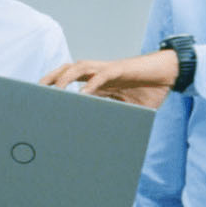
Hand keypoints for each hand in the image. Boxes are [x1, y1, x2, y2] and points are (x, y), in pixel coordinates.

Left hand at [42, 51, 177, 108]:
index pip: (71, 79)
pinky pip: (102, 75)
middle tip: (36, 91)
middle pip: (68, 69)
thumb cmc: (149, 91)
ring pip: (80, 68)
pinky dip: (91, 85)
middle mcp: (100, 72)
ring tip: (54, 91)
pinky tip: (82, 94)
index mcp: (99, 80)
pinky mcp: (121, 69)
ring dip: (65, 78)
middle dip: (51, 78)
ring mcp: (109, 69)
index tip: (40, 98)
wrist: (169, 74)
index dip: (55, 85)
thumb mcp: (127, 108)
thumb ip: (113, 115)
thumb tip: (103, 138)